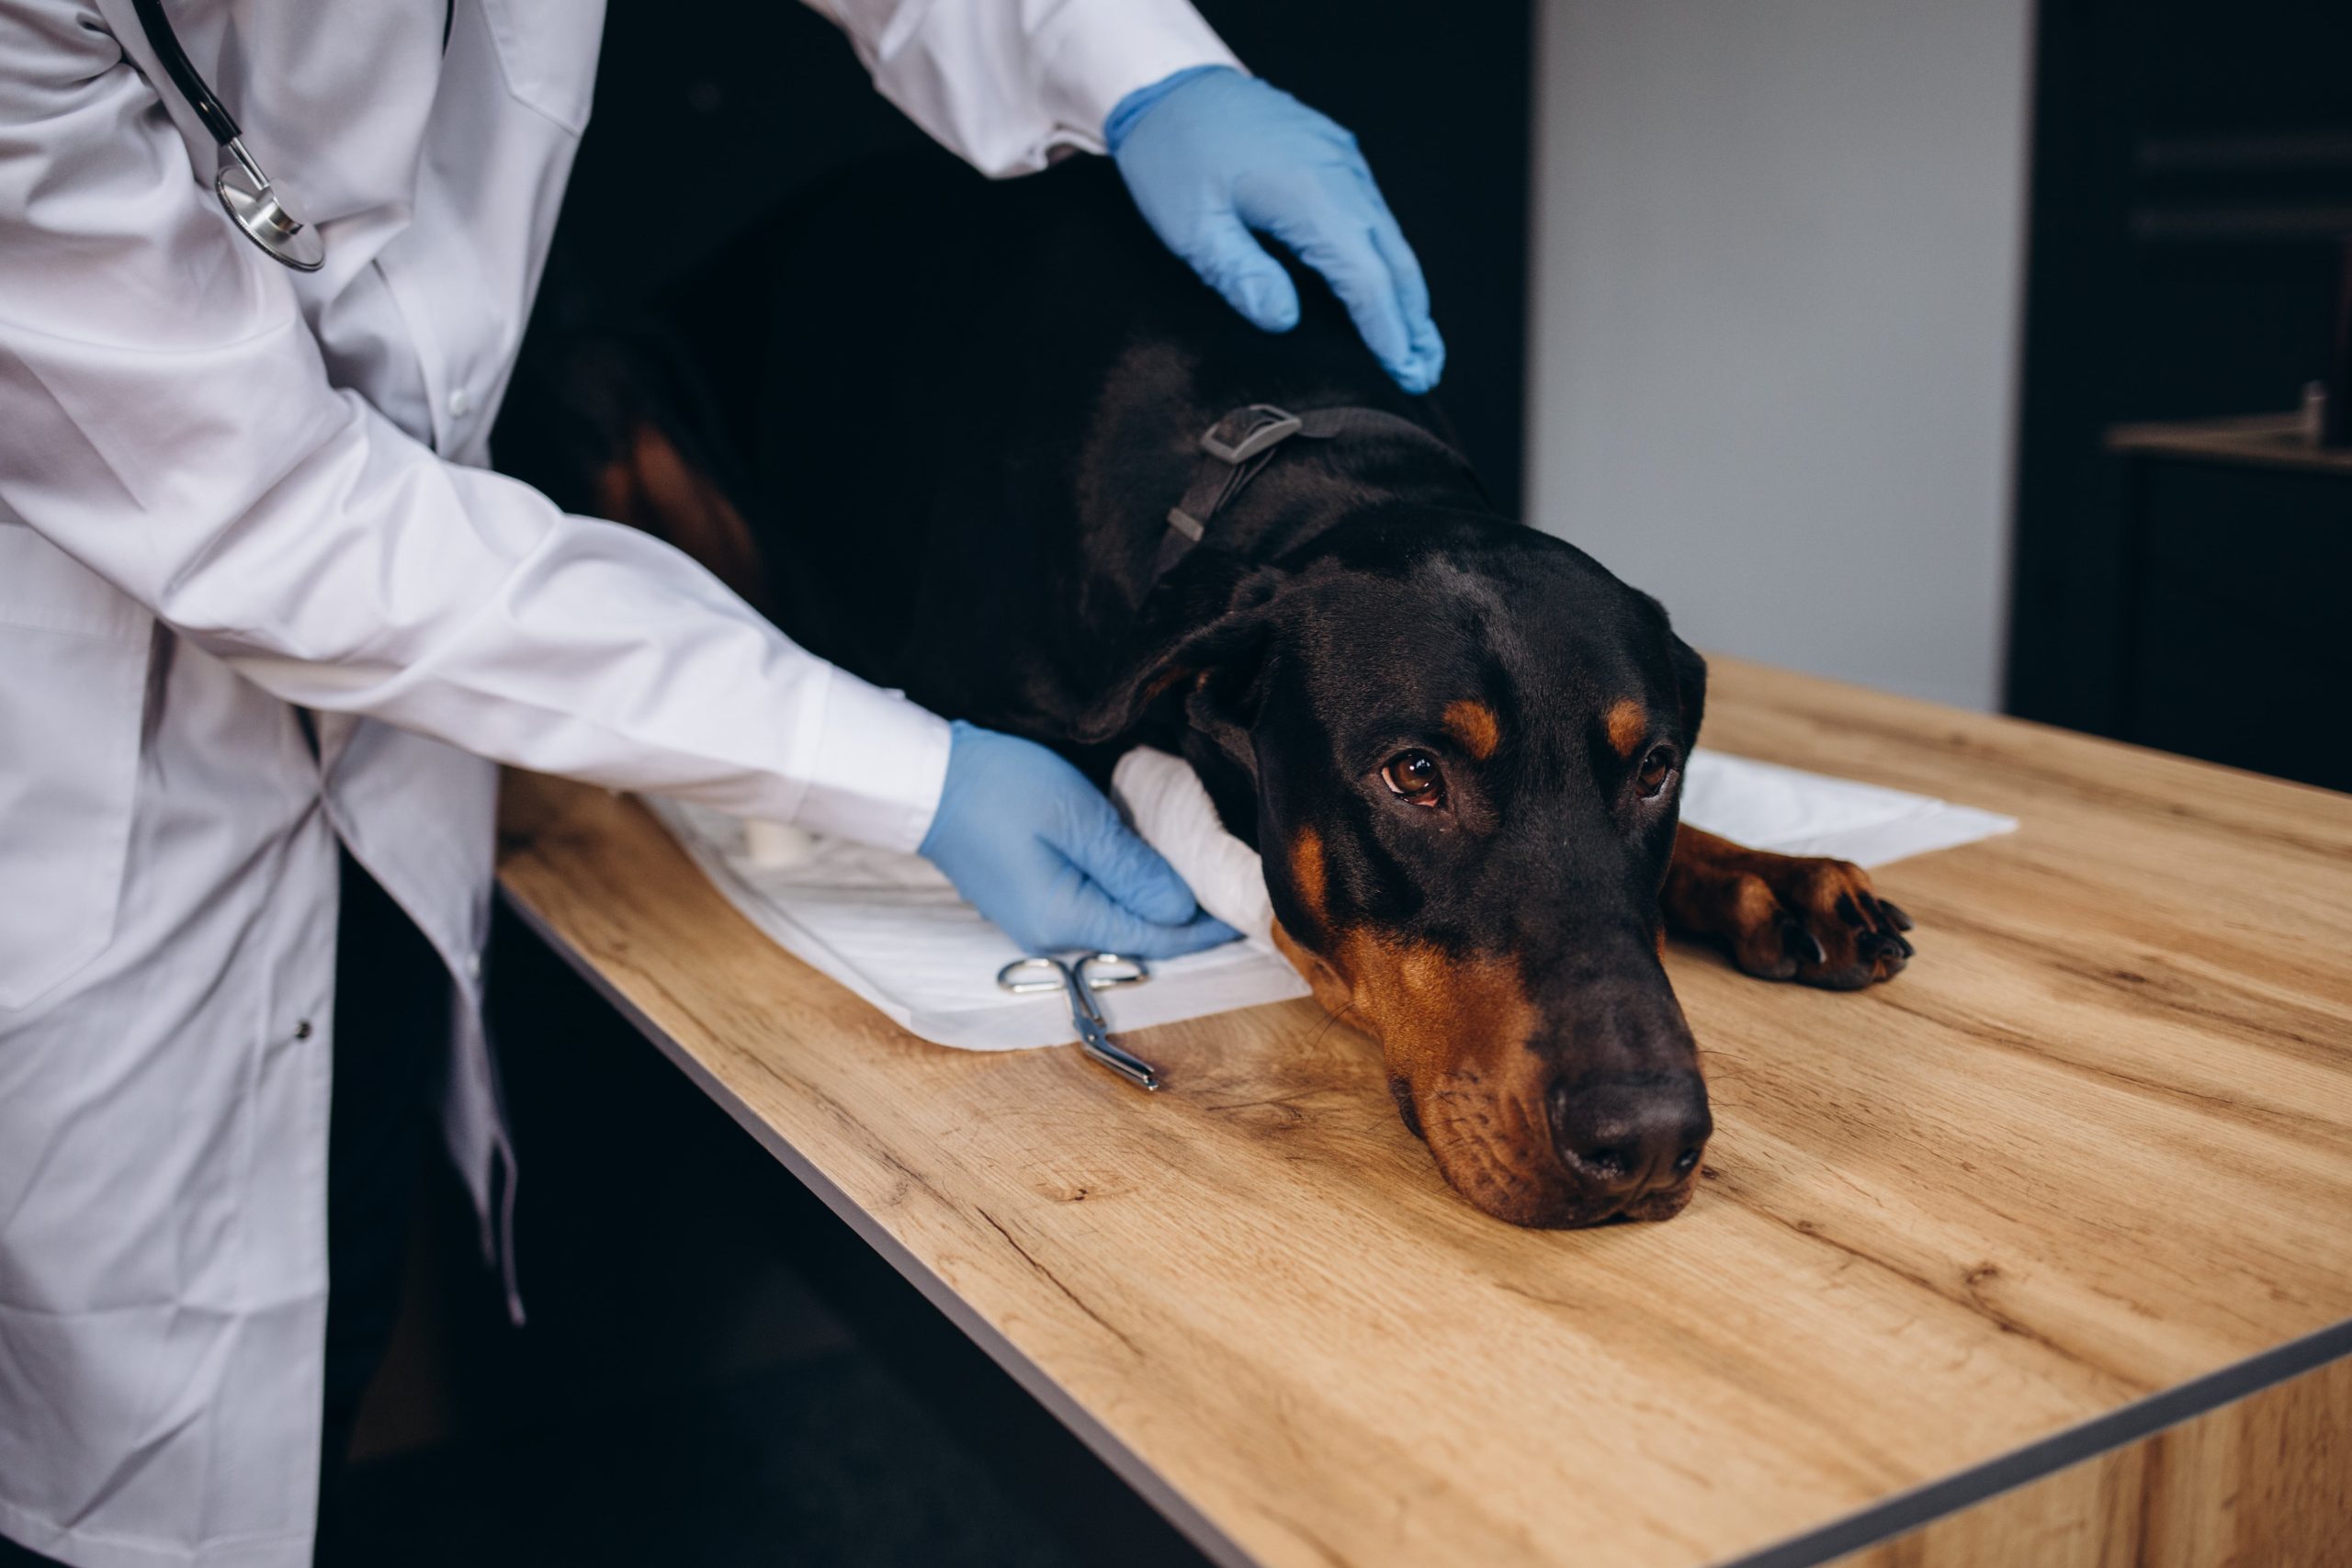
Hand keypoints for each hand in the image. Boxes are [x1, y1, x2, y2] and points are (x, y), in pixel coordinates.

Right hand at [919, 722, 1239, 957]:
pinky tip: (1145, 863)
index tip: (1245, 910)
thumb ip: (1130, 867)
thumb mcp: (1077, 818)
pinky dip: (1124, 889)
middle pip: (1136, 934)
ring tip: (1197, 873)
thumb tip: (1181, 908)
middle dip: (1185, 916)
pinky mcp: (1027, 896)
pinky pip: (1090, 902)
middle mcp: (1049, 932)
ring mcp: (1033, 917)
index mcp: (1064, 918)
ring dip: (1155, 901)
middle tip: (1229, 887)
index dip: (1204, 928)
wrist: (924, 778)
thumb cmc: (998, 787)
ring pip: (1114, 918)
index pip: (1153, 937)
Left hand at [1106, 66, 1444, 394]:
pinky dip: (1386, 257)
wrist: (1169, 82)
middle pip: (1396, 260)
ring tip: (1416, 343)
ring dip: (1406, 292)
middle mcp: (1341, 174)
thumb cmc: (1173, 154)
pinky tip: (1384, 286)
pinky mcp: (1334, 154)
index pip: (1365, 278)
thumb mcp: (1190, 225)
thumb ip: (1240, 274)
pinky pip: (1374, 214)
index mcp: (1310, 194)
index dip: (1387, 331)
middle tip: (1425, 373)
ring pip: (1391, 237)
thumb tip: (1285, 320)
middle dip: (1414, 321)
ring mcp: (1342, 160)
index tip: (1405, 374)